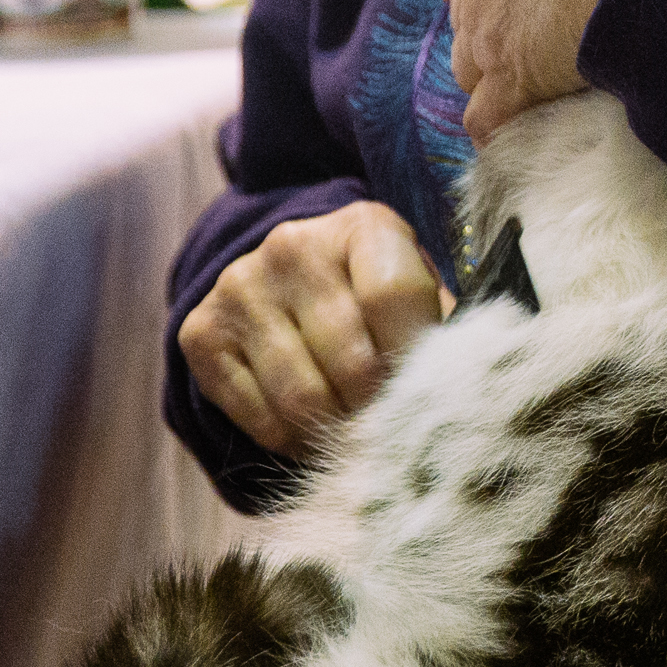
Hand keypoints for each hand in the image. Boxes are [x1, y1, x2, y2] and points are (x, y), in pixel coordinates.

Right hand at [178, 202, 452, 456]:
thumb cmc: (377, 296)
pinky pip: (256, 417)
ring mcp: (240, 286)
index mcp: (364, 225)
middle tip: (392, 429)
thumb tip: (464, 399)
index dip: (415, 361)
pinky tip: (309, 428)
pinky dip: (290, 441)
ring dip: (335, 433)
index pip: (393, 297)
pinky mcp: (201, 331)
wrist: (288, 278)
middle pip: (351, 361)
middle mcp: (294, 246)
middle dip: (379, 410)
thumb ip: (444, 335)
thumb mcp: (419, 293)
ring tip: (355, 434)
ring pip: (302, 398)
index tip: (427, 394)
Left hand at [429, 0, 666, 144]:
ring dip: (494, 76)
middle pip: (463, 12)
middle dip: (490, 26)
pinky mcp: (512, 76)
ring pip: (468, 65)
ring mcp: (487, 26)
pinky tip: (517, 131)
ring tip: (540, 82)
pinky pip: (486, 116)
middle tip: (539, 34)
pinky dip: (498, 126)